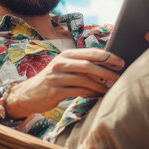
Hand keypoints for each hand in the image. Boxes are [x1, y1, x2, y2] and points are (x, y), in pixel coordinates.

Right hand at [4, 49, 123, 118]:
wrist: (28, 94)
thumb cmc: (52, 80)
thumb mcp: (64, 67)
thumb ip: (81, 65)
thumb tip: (107, 67)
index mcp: (66, 54)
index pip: (91, 52)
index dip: (108, 57)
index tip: (120, 63)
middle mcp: (61, 63)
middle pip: (89, 65)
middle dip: (106, 71)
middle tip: (118, 78)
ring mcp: (57, 77)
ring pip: (84, 79)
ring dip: (100, 85)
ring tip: (110, 89)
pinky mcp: (55, 91)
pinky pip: (78, 91)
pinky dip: (91, 93)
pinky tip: (98, 95)